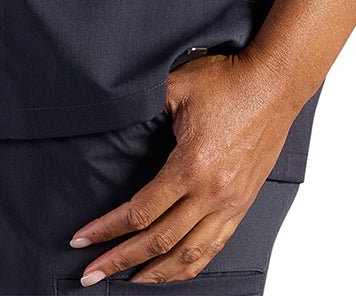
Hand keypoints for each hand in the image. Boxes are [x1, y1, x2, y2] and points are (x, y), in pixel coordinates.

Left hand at [67, 52, 295, 285]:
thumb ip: (144, 106)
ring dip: (155, 273)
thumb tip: (115, 112)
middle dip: (120, 260)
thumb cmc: (227, 80)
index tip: (81, 240)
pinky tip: (173, 269)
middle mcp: (210, 193)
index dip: (106, 229)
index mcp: (190, 166)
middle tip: (90, 274)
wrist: (274, 83)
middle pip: (158, 242)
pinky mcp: (242, 204)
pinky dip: (189, 265)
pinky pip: (214, 247)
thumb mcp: (177, 87)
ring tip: (127, 281)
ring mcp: (229, 203)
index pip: (140, 212)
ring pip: (188, 254)